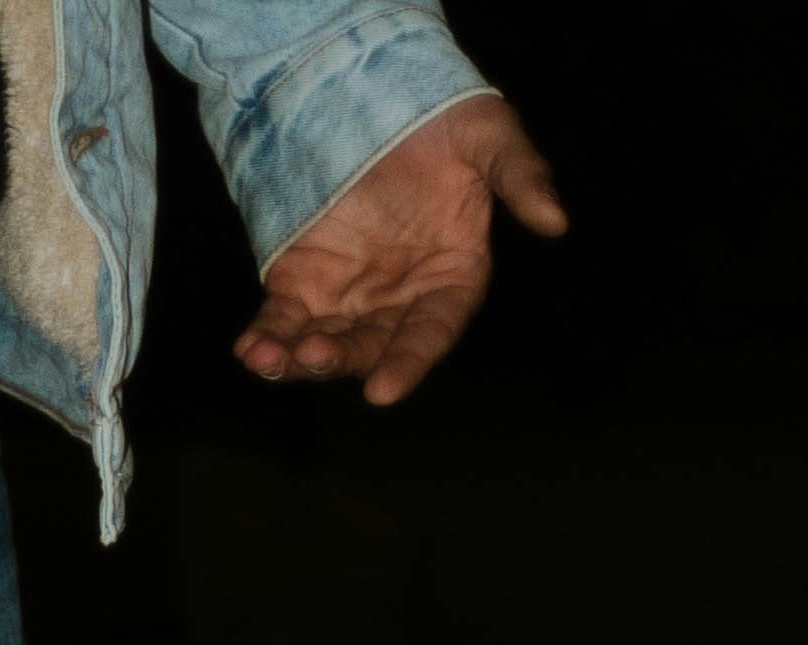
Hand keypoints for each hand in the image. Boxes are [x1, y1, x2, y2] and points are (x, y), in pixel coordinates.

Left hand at [236, 93, 565, 407]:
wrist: (380, 91)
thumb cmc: (444, 120)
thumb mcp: (489, 136)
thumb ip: (520, 178)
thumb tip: (557, 223)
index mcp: (450, 278)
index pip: (431, 332)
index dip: (409, 362)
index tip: (383, 389)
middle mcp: (400, 299)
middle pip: (374, 345)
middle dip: (346, 359)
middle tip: (317, 358)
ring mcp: (351, 294)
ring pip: (326, 342)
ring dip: (300, 359)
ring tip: (274, 360)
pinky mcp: (305, 280)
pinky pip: (285, 320)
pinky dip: (268, 338)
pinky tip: (251, 350)